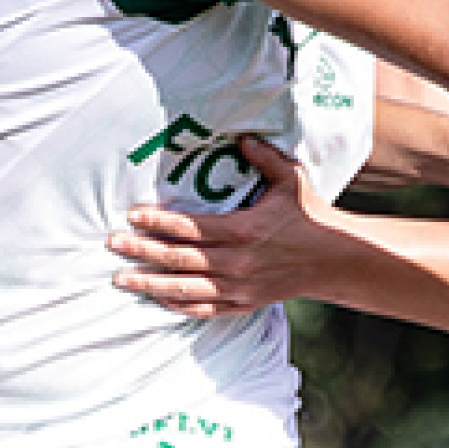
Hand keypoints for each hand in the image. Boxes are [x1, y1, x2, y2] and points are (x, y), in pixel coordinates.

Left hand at [112, 139, 337, 314]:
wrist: (336, 260)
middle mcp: (238, 262)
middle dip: (141, 251)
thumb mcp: (290, 180)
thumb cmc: (311, 216)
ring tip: (121, 278)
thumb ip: (263, 158)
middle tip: (113, 244)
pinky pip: (203, 309)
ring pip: (184, 288)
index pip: (189, 226)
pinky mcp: (244, 303)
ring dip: (149, 283)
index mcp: (244, 229)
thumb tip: (241, 138)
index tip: (132, 215)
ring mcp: (239, 287)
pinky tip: (156, 298)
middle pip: (178, 258)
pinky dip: (177, 305)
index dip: (158, 221)